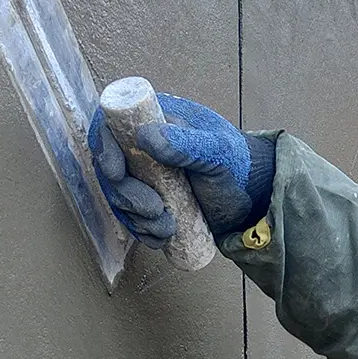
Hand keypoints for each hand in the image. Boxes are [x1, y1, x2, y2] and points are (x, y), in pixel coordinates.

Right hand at [88, 93, 275, 241]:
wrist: (252, 199)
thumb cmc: (239, 166)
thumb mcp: (217, 152)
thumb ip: (187, 143)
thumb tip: (146, 137)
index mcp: (157, 119)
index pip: (113, 125)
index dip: (105, 147)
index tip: (116, 173)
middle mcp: (145, 146)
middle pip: (111, 167)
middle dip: (126, 194)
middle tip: (153, 210)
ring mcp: (146, 176)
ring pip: (120, 196)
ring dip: (136, 217)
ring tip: (167, 227)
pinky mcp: (152, 201)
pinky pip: (132, 217)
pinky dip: (143, 231)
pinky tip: (162, 238)